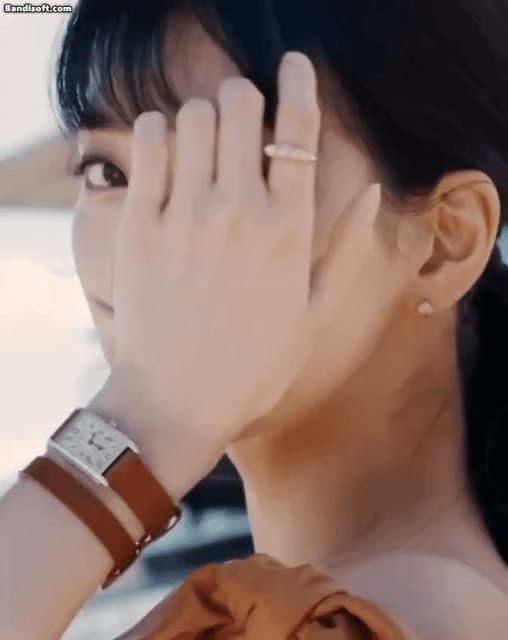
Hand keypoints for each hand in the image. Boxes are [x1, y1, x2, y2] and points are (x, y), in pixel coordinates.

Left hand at [102, 52, 382, 447]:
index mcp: (289, 229)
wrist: (177, 401)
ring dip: (203, 116)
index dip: (300, 83)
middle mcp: (239, 210)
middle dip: (245, 97)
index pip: (301, 130)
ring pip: (195, 116)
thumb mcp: (316, 315)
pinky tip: (164, 149)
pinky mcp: (141, 224)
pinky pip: (147, 143)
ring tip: (202, 143)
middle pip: (243, 105)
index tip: (295, 63)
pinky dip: (157, 131)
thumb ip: (348, 250)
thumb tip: (374, 194)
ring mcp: (186, 214)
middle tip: (241, 116)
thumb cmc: (252, 365)